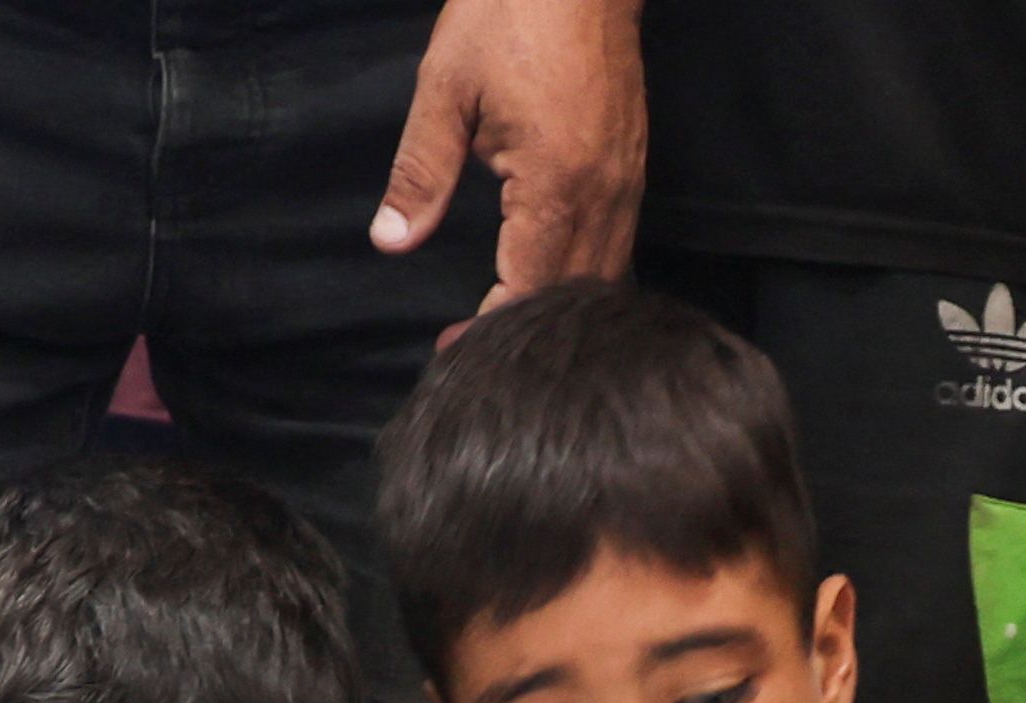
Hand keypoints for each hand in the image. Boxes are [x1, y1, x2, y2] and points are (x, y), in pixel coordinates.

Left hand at [373, 0, 642, 320]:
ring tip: (508, 320)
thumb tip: (392, 239)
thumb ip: (421, 172)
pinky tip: (550, 276)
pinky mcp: (633, 165)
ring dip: (557, 306)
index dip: (490, 328)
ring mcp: (627, 181)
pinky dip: (584, 273)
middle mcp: (603, 193)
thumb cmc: (511, 12)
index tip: (454, 347)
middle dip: (523, 328)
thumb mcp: (446, 89)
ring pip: (604, 276)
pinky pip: (618, 243)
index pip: (527, 288)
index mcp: (555, 182)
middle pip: (571, 296)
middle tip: (475, 346)